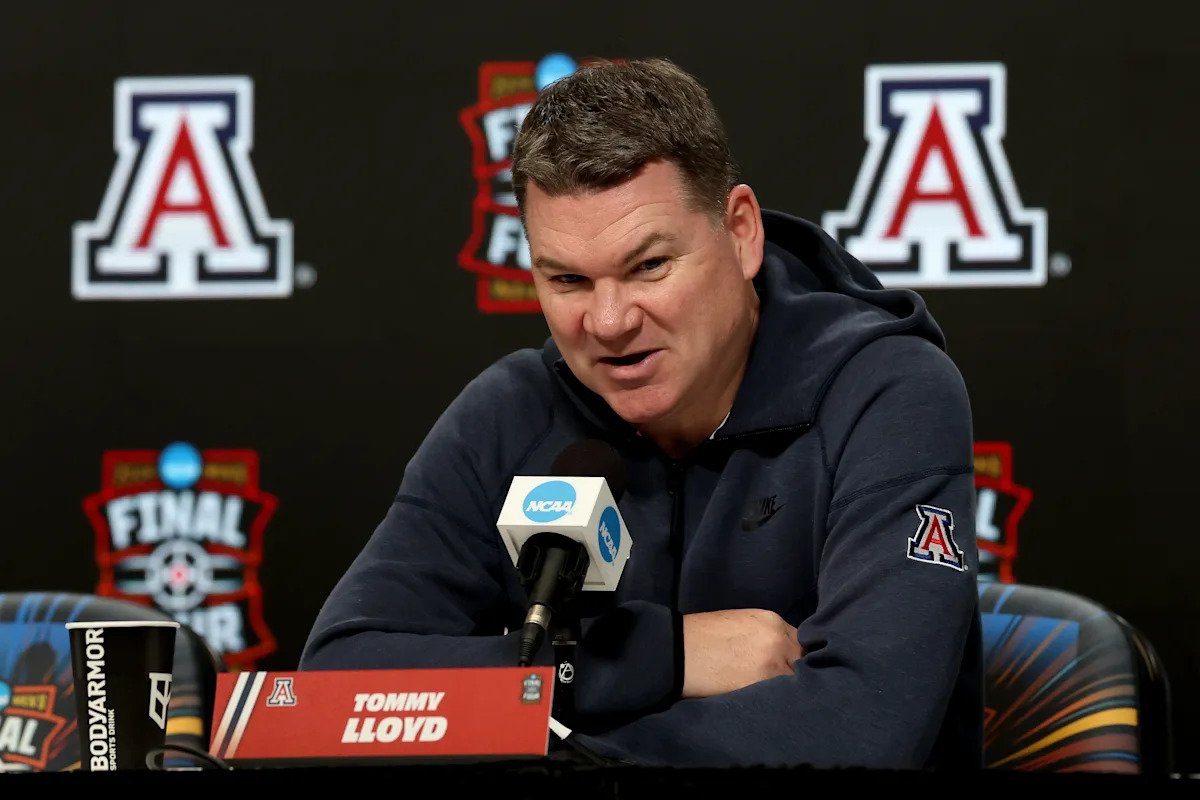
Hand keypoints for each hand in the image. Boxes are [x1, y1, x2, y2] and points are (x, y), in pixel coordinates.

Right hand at [681, 608, 803, 698]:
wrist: (676, 650)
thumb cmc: (700, 637)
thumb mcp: (739, 624)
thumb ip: (764, 636)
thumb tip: (780, 656)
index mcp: (771, 621)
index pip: (799, 643)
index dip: (793, 658)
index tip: (787, 670)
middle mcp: (778, 639)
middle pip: (802, 662)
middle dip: (795, 674)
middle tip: (784, 688)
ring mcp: (773, 662)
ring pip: (797, 681)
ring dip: (789, 690)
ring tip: (775, 700)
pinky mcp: (763, 684)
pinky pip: (784, 696)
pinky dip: (780, 701)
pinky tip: (769, 705)